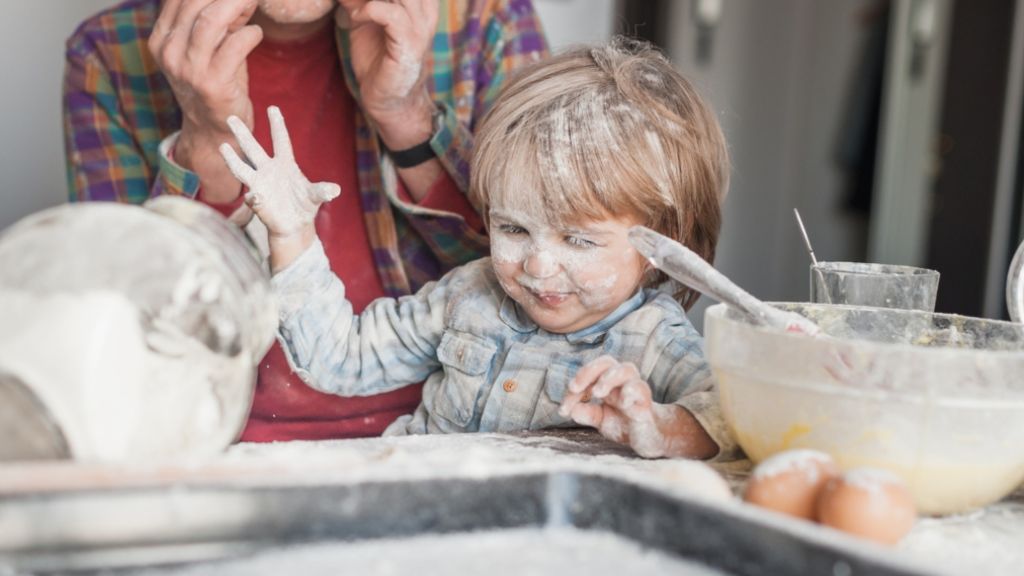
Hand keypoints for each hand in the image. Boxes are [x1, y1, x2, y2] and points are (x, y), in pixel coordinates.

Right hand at [148, 0, 262, 199]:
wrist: (214, 131)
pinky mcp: (212, 84)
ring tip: (252, 2)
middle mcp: (169, 52)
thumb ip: (218, 21)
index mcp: (161, 40)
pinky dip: (250, 34)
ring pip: (211, 21)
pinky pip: (233, 46)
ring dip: (237, 5)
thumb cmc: (215, 84)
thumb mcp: (207, 49)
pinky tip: (256, 33)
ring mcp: (189, 69)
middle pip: (195, 3)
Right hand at [220, 107, 340, 238]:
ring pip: (242, 169)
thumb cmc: (305, 205)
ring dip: (233, 159)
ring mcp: (260, 184)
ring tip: (223, 147)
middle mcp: (269, 170)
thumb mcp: (316, 196)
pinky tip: (256, 197)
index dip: (277, 125)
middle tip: (231, 117)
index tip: (272, 107)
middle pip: (253, 148)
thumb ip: (323, 191)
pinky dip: (253, 197)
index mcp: (286, 164)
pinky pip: (252, 197)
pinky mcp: (257, 201)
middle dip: (242, 134)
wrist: (295, 225)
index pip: (281, 140)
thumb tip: (334, 190)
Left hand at [340, 0, 438, 148]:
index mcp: (419, 2)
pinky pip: (388, 12)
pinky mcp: (409, 42)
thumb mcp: (365, 19)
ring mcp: (420, 25)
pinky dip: (367, 10)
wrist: (388, 100)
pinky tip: (357, 17)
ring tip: (353, 3)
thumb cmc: (379, 59)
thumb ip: (359, 0)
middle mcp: (425, 9)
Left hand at [559, 356, 717, 458]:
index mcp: (609, 383)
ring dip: (608, 378)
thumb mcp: (601, 420)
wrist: (651, 439)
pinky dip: (630, 392)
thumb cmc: (625, 424)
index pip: (590, 373)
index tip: (564, 409)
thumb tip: (571, 411)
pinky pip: (641, 390)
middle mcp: (623, 382)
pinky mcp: (647, 405)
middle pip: (607, 362)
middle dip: (588, 371)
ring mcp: (636, 391)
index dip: (575, 387)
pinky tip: (621, 402)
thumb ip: (587, 413)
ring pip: (627, 369)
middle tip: (574, 389)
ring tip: (597, 393)